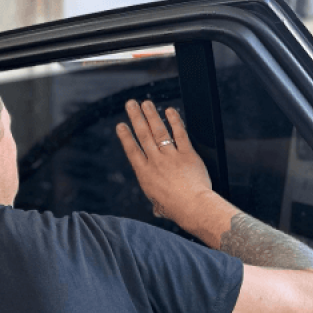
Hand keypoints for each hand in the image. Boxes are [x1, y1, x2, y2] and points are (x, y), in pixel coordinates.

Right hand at [116, 100, 212, 227]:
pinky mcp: (187, 154)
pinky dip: (175, 121)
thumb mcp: (159, 206)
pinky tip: (170, 111)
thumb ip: (157, 201)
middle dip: (136, 118)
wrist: (192, 206)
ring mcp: (171, 157)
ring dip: (151, 115)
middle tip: (130, 104)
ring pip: (159, 132)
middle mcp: (156, 163)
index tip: (121, 126)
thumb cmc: (175, 209)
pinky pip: (180, 134)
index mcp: (145, 175)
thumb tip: (157, 209)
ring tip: (146, 103)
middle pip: (144, 136)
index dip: (126, 137)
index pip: (132, 151)